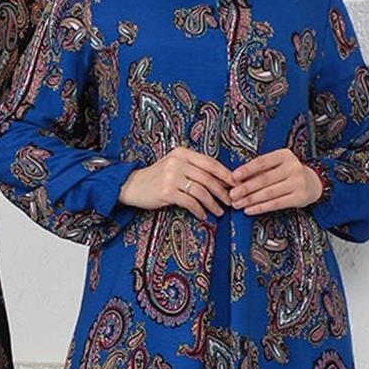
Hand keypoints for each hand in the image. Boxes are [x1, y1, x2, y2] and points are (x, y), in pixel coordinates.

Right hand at [119, 147, 233, 218]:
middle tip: (230, 201)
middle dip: (222, 192)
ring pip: (200, 191)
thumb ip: (194, 168)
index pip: (210, 163)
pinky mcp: (166, 192)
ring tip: (218, 212)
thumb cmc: (157, 177)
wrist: (132, 185)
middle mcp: (177, 162)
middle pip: (208, 178)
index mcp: (182, 153)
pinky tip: (203, 215)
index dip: (225, 174)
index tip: (236, 184)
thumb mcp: (175, 165)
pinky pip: (190, 202)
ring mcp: (171, 176)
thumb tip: (221, 180)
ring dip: (212, 204)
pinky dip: (199, 210)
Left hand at [228, 150, 323, 214]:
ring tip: (237, 204)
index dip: (247, 170)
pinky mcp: (299, 197)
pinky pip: (276, 204)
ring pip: (269, 193)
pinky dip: (260, 208)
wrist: (313, 182)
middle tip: (232, 194)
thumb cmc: (288, 173)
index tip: (233, 177)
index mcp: (284, 155)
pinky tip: (249, 210)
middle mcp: (293, 167)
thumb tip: (237, 179)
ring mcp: (298, 182)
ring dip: (250, 200)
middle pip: (264, 179)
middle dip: (245, 188)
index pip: (262, 162)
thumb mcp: (277, 165)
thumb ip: (260, 170)